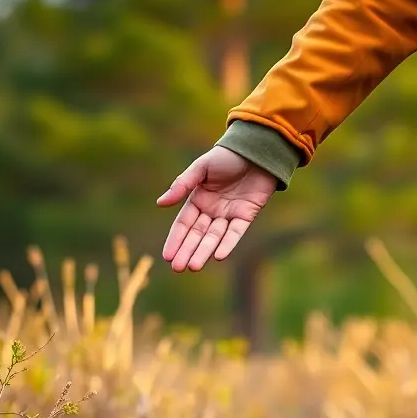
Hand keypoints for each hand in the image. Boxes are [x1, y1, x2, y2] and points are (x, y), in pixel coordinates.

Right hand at [157, 148, 276, 271]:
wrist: (255, 149)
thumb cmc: (226, 156)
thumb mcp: (201, 168)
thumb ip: (182, 185)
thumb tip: (161, 203)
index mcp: (198, 199)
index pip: (184, 224)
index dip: (175, 240)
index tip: (167, 257)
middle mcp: (212, 210)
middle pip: (197, 235)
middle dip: (187, 251)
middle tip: (178, 268)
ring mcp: (228, 214)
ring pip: (214, 238)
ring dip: (204, 252)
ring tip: (194, 267)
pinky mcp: (246, 216)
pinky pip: (235, 233)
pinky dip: (228, 244)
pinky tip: (218, 256)